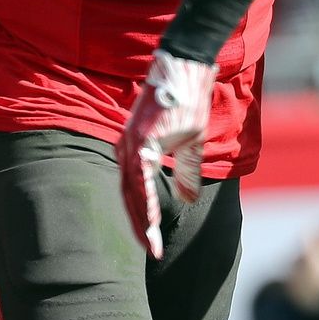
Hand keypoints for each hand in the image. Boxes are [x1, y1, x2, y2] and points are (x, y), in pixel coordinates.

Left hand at [116, 49, 216, 259]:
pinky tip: (150, 218)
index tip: (153, 242)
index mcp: (136, 151)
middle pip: (128, 197)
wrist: (185, 67)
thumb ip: (187, 171)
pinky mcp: (140, 137)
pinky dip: (144, 199)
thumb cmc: (186, 100)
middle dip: (139, 227)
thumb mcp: (190, 142)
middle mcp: (128, 150)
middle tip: (152, 252)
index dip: (143, 218)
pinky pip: (139, 176)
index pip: (135, 193)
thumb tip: (189, 198)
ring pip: (132, 191)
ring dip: (141, 220)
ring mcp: (131, 143)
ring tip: (151, 244)